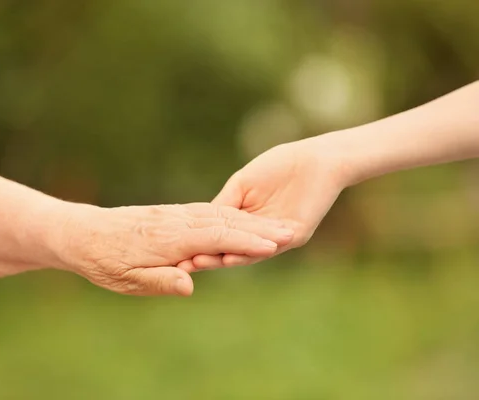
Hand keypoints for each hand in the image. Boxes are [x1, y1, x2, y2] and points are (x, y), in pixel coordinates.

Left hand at [52, 202, 293, 295]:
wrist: (80, 232)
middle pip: (225, 221)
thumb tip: (191, 284)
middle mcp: (175, 221)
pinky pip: (206, 211)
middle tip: (292, 229)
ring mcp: (174, 214)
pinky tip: (240, 218)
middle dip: (259, 226)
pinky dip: (228, 215)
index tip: (276, 243)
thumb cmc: (102, 261)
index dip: (247, 241)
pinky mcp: (170, 213)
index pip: (216, 237)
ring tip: (275, 224)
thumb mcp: (126, 279)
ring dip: (249, 219)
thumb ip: (160, 280)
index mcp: (168, 239)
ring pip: (218, 213)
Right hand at [178, 135, 349, 271]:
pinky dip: (247, 253)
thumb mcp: (241, 185)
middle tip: (177, 264)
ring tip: (197, 263)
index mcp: (245, 221)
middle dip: (203, 256)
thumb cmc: (278, 166)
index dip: (195, 242)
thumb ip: (223, 204)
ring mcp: (276, 239)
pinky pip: (268, 248)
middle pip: (227, 249)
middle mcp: (258, 235)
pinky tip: (228, 256)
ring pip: (245, 253)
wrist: (315, 159)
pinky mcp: (294, 236)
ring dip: (220, 259)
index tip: (171, 248)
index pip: (216, 237)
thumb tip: (200, 220)